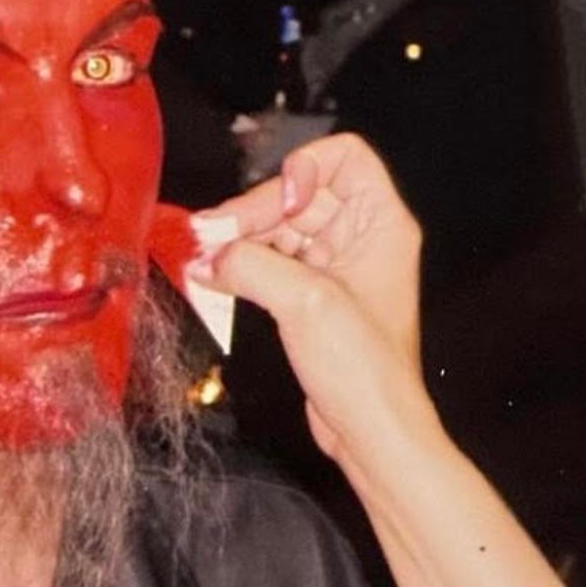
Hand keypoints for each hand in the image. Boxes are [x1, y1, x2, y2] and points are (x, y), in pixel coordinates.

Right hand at [183, 133, 428, 461]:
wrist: (371, 429)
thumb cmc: (365, 370)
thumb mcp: (305, 303)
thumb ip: (251, 266)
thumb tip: (209, 253)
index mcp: (381, 224)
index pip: (345, 157)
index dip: (306, 169)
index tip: (281, 203)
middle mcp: (363, 237)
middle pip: (300, 192)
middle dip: (254, 210)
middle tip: (211, 235)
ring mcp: (338, 266)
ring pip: (281, 226)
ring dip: (242, 237)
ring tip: (203, 255)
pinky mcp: (314, 294)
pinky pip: (274, 260)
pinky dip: (244, 263)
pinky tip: (214, 274)